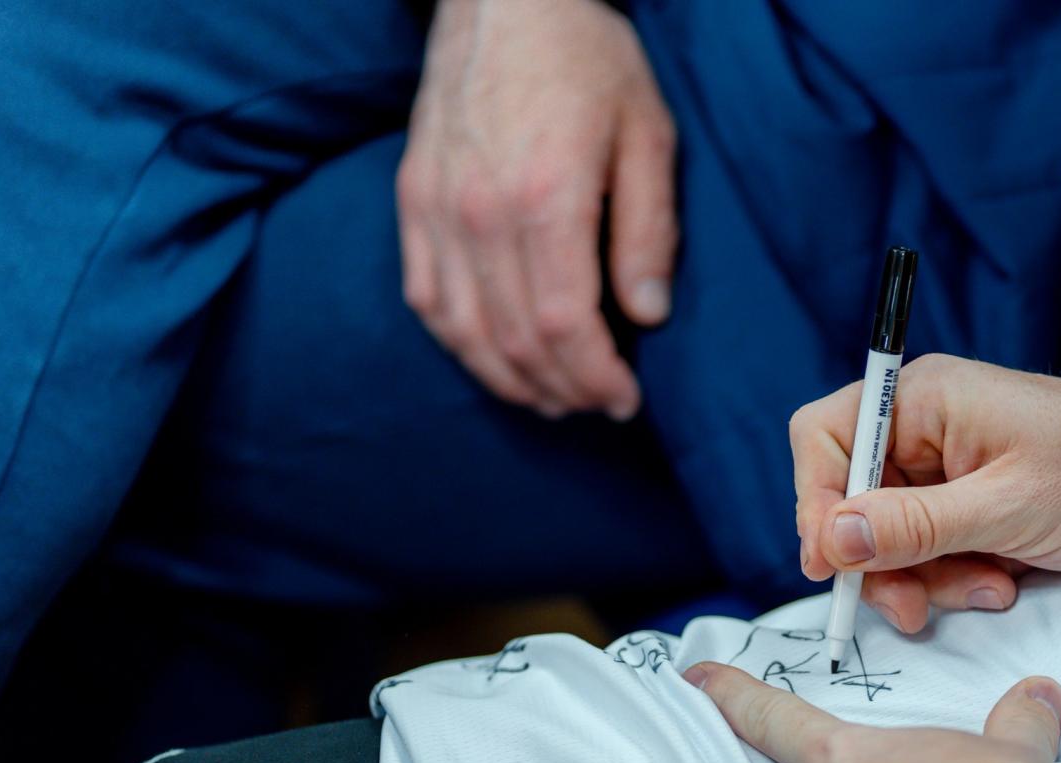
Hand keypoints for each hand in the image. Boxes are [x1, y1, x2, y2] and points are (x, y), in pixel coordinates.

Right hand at [398, 0, 676, 418]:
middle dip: (563, 390)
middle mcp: (480, 211)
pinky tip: (495, 359)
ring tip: (553, 399)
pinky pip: (425, 298)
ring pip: (464, 332)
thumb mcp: (648, 133)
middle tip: (599, 405)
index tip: (625, 400)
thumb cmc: (587, 58)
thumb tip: (647, 315)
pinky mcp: (412, 200)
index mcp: (546, 196)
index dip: (596, 378)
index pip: (565, 325)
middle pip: (516, 340)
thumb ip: (648, 230)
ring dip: (510, 381)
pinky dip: (460, 343)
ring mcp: (437, 207)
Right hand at [791, 356, 1060, 630]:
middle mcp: (929, 428)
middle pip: (854, 499)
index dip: (817, 502)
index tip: (834, 565)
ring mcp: (951, 468)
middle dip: (883, 560)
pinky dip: (956, 577)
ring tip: (990, 589)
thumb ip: (915, 526)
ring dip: (929, 577)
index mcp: (927, 399)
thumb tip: (833, 537)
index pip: (826, 437)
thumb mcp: (1007, 509)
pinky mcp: (975, 504)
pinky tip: (1003, 583)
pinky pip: (932, 550)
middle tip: (911, 608)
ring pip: (892, 537)